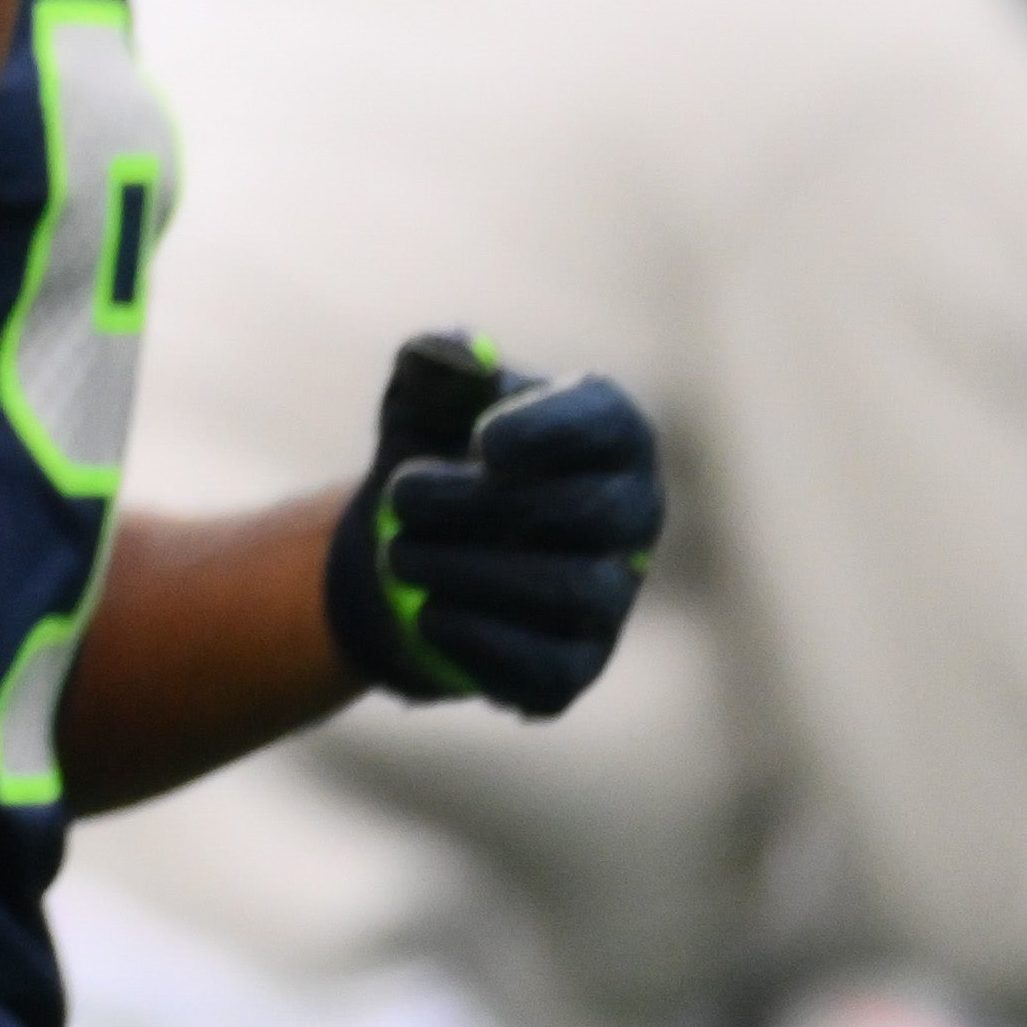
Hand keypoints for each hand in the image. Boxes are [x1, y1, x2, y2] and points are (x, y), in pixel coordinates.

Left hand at [323, 342, 662, 716]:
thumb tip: (460, 357)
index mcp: (606, 434)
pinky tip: (426, 612)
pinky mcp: (574, 666)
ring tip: (398, 551)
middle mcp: (628, 515)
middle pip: (588, 514)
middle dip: (479, 504)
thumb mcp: (424, 395)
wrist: (403, 540)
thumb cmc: (434, 449)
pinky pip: (548, 669)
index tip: (482, 443)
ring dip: (466, 569)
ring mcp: (611, 596)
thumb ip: (440, 362)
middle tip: (399, 494)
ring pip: (569, 591)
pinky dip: (477, 639)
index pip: (609, 425)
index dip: (551, 432)